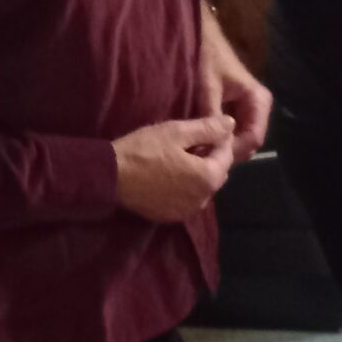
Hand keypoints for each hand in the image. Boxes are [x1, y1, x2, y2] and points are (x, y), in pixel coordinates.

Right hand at [113, 115, 234, 221]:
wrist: (110, 176)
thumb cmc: (144, 150)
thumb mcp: (176, 132)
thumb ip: (208, 128)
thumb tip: (231, 124)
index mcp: (208, 178)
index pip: (226, 156)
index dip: (220, 140)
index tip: (209, 128)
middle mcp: (203, 199)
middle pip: (216, 174)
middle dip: (211, 158)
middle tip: (194, 142)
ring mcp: (187, 211)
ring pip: (202, 188)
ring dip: (199, 174)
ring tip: (182, 158)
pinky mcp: (171, 217)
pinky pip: (187, 200)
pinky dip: (186, 188)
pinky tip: (171, 176)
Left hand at [199, 7, 271, 162]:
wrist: (201, 36)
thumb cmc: (207, 57)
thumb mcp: (208, 87)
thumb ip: (213, 116)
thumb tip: (215, 147)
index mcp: (258, 100)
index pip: (254, 138)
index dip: (233, 151)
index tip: (211, 156)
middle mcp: (259, 107)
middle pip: (248, 142)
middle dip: (228, 151)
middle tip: (202, 156)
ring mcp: (249, 109)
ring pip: (240, 139)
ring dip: (222, 146)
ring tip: (200, 150)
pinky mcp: (237, 109)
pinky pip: (233, 131)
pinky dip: (219, 138)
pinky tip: (202, 140)